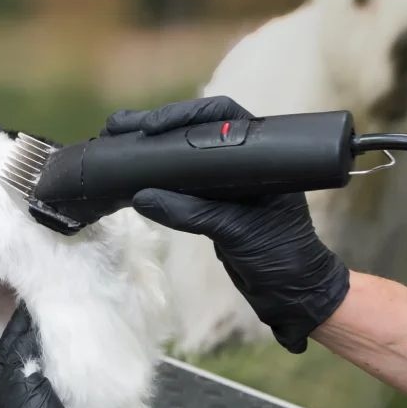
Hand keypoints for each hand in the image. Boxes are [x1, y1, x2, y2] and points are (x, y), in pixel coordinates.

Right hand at [111, 96, 350, 353]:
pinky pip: (180, 181)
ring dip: (151, 147)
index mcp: (263, 155)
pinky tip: (131, 172)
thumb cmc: (281, 256)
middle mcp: (244, 161)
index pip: (222, 118)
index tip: (153, 127)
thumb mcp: (237, 231)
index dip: (186, 115)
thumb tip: (141, 197)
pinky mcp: (211, 203)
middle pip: (196, 129)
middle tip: (120, 126)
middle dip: (158, 125)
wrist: (291, 292)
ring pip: (185, 154)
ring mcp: (226, 182)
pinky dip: (155, 175)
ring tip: (115, 139)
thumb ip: (192, 213)